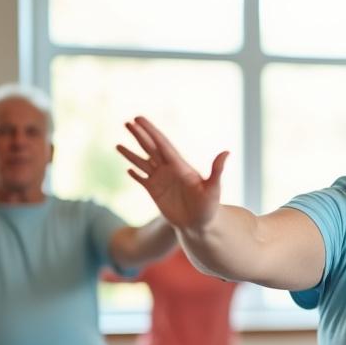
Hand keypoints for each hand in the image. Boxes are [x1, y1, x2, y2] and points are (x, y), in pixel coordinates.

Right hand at [117, 117, 226, 231]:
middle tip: (128, 122)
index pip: (162, 144)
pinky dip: (135, 174)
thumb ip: (217, 170)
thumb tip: (227, 152)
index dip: (150, 131)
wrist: (201, 226)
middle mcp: (169, 170)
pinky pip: (142, 180)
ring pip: (142, 163)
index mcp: (180, 166)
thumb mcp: (213, 188)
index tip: (139, 118)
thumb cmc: (210, 208)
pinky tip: (127, 169)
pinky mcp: (155, 193)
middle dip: (139, 135)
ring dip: (131, 154)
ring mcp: (161, 181)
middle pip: (151, 149)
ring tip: (117, 145)